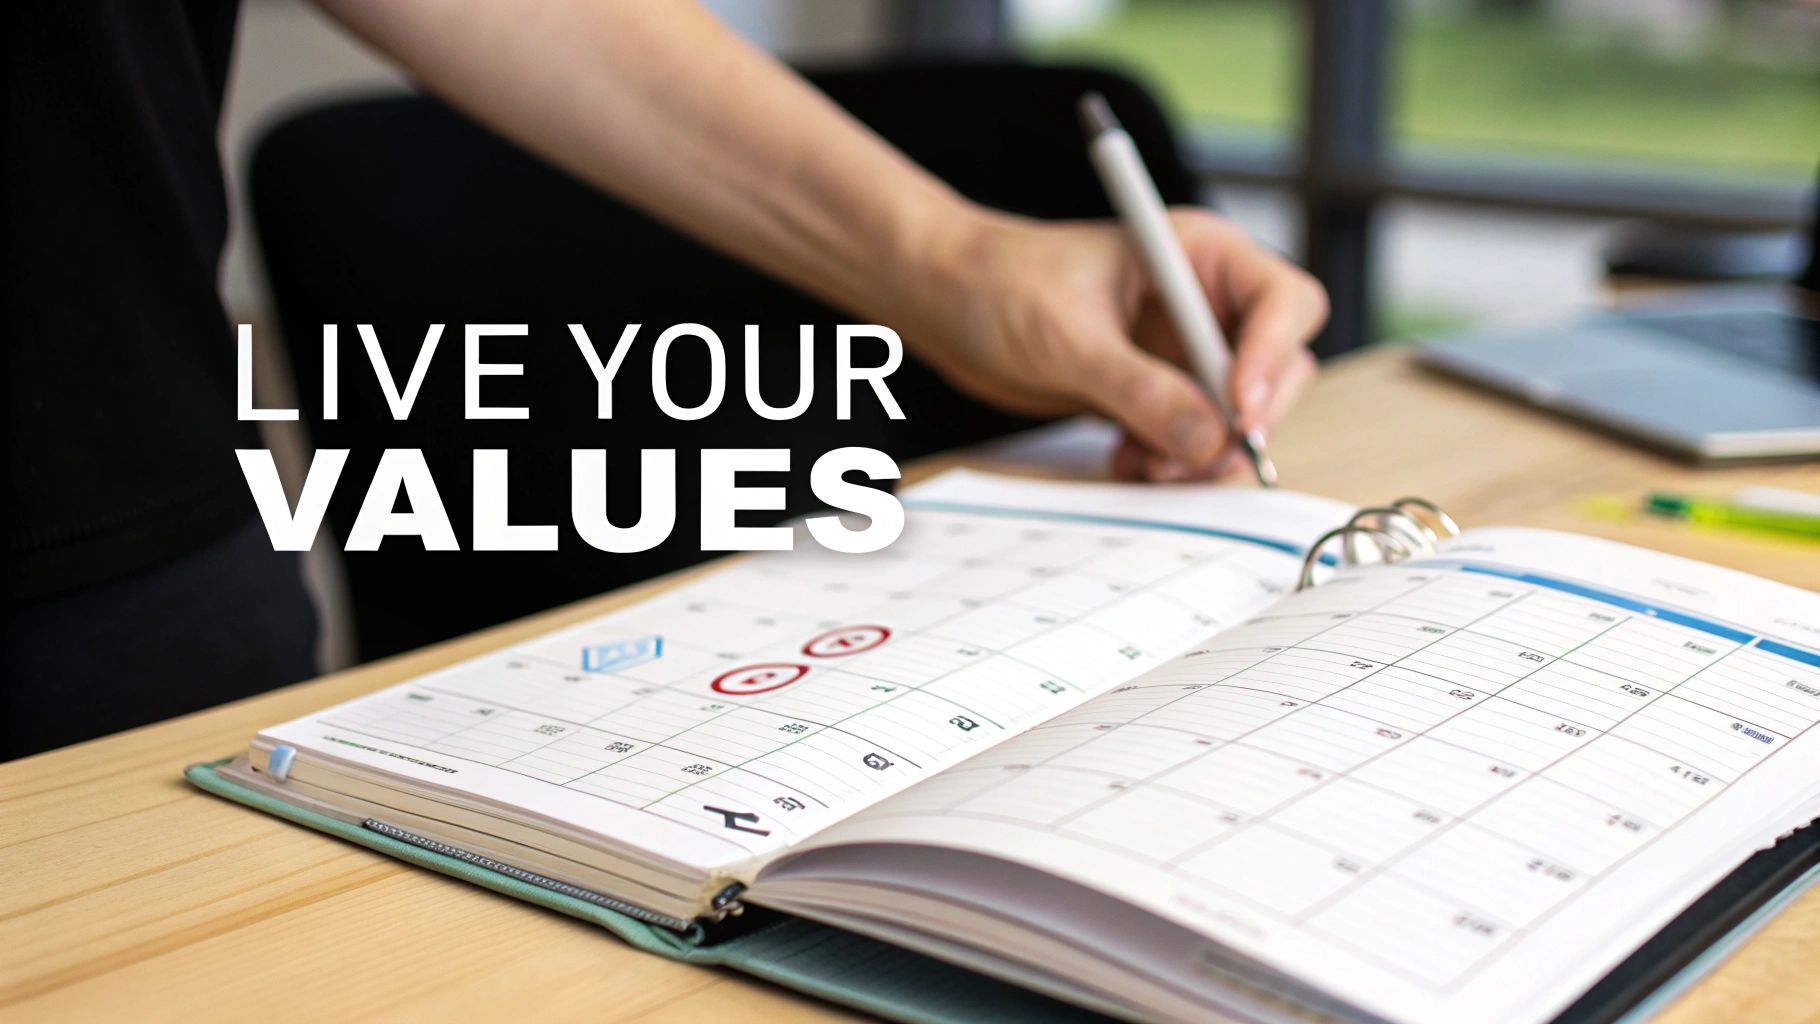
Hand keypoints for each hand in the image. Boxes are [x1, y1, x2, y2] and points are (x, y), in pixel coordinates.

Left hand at [902, 206, 1326, 481]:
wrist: (945, 301)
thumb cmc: (999, 284)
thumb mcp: (1070, 339)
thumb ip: (1140, 389)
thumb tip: (1209, 440)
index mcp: (1199, 254)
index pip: (1284, 302)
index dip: (1274, 357)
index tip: (1240, 408)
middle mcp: (1204, 302)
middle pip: (1278, 369)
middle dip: (1243, 420)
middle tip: (1195, 456)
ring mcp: (1182, 350)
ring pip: (1238, 415)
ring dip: (1204, 452)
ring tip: (1144, 465)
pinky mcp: (1156, 391)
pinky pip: (1193, 438)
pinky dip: (1171, 460)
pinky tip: (1125, 461)